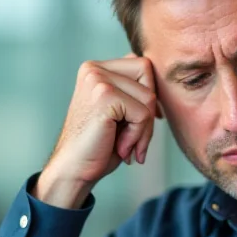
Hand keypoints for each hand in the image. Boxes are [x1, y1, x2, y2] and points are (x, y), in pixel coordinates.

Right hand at [37, 56, 158, 208]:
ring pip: (149, 97)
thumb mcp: (118, 112)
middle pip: (148, 74)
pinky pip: (143, 114)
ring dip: (144, 129)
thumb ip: (132, 90)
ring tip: (126, 145)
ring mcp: (97, 80)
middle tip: (134, 137)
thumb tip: (162, 79)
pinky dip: (138, 136)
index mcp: (95, 68)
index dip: (148, 94)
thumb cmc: (98, 145)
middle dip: (148, 109)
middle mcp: (93, 69)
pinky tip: (121, 148)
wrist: (73, 170)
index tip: (141, 121)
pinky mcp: (104, 97)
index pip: (142, 66)